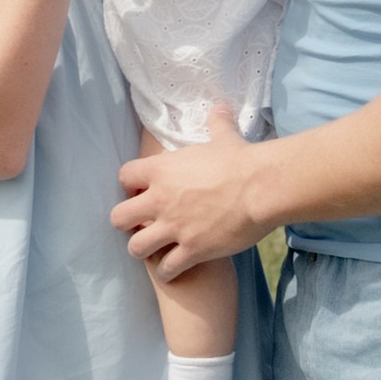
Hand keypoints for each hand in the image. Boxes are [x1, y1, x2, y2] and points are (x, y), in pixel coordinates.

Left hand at [113, 106, 266, 274]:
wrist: (262, 187)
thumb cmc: (242, 160)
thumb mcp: (224, 137)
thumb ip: (217, 123)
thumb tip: (221, 108)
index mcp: (161, 170)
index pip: (124, 177)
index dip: (131, 185)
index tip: (142, 190)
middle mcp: (159, 200)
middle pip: (118, 218)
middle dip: (127, 223)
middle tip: (141, 224)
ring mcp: (174, 227)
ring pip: (136, 248)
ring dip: (143, 250)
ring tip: (155, 250)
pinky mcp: (192, 250)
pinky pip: (166, 269)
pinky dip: (168, 271)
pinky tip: (175, 269)